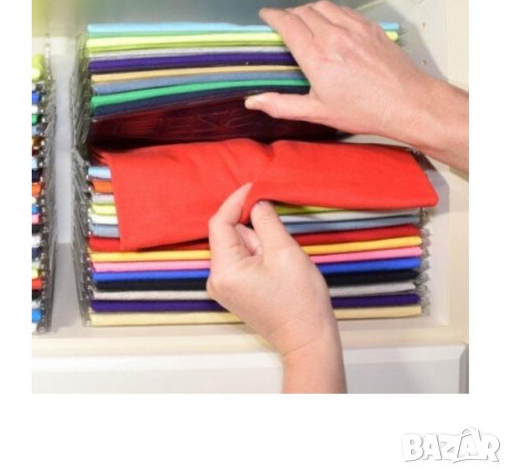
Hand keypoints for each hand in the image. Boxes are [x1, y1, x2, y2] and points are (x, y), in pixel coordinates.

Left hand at [207, 182, 345, 392]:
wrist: (307, 338)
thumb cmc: (300, 299)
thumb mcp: (284, 251)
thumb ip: (265, 220)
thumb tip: (256, 200)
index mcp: (223, 270)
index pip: (219, 222)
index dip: (236, 200)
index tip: (254, 185)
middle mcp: (216, 279)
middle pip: (229, 234)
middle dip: (254, 228)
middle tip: (279, 241)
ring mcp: (224, 287)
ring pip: (238, 246)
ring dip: (259, 243)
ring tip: (280, 262)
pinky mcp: (234, 290)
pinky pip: (241, 259)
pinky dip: (258, 254)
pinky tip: (275, 267)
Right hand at [245, 1, 467, 171]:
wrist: (406, 102)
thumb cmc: (364, 110)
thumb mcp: (318, 112)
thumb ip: (282, 105)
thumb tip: (253, 102)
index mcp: (317, 57)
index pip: (288, 24)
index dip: (273, 16)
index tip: (266, 15)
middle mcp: (334, 36)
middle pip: (303, 11)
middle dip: (289, 13)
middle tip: (283, 22)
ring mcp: (354, 29)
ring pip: (324, 6)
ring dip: (309, 9)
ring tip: (305, 20)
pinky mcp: (370, 27)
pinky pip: (344, 10)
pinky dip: (331, 12)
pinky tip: (331, 22)